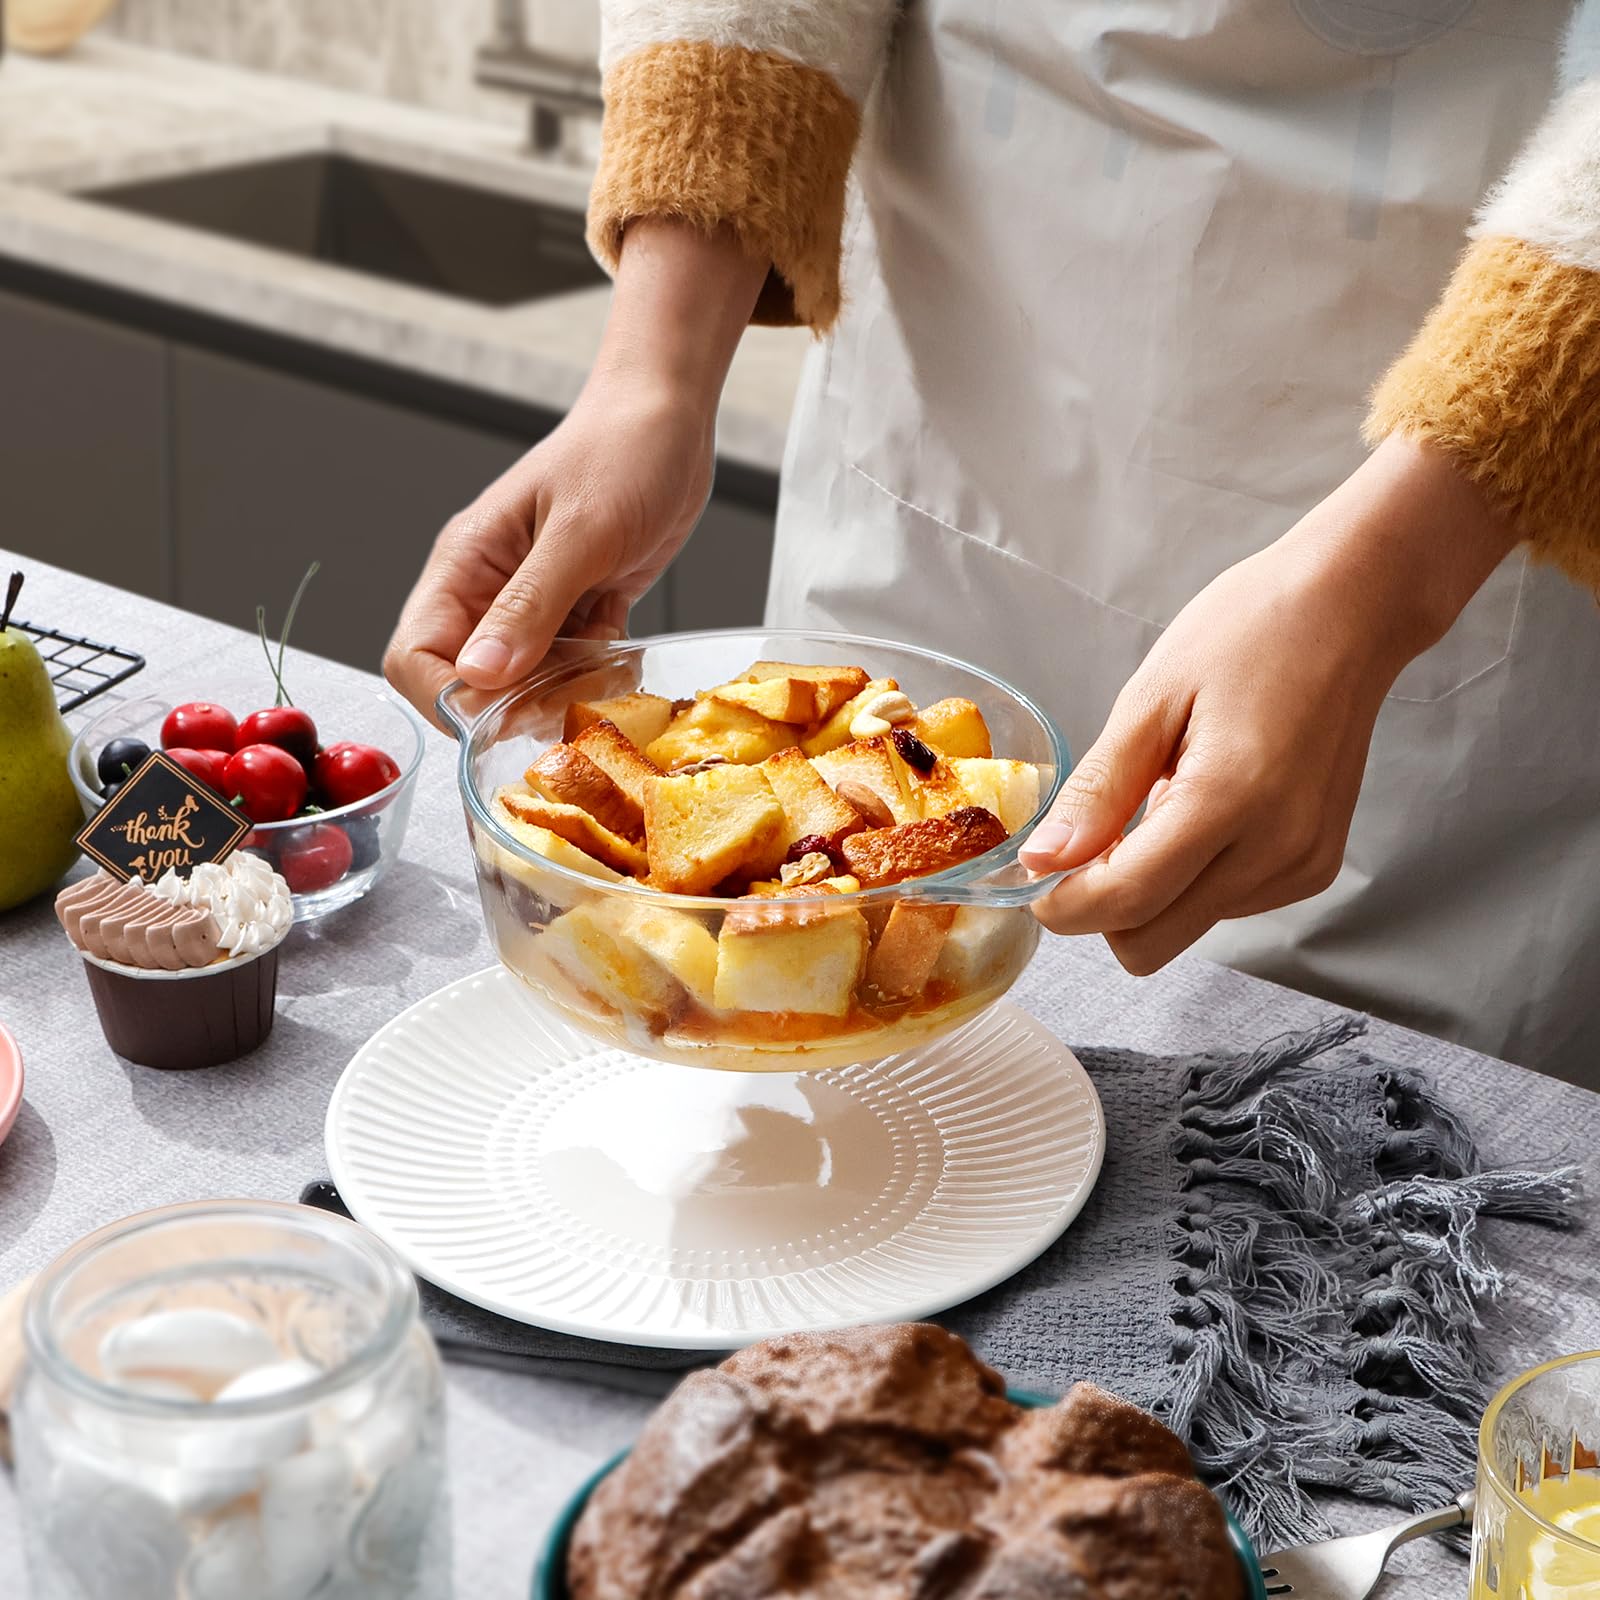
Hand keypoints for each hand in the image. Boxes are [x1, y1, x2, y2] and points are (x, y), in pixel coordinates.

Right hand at [384, 220, 766, 724]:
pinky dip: (596, 675)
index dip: (447, 698)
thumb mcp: (579, 533)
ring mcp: (534, 602)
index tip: (499, 715)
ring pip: (524, 682)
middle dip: (514, 703)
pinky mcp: (578, 608)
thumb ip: (528, 607)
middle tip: (568, 696)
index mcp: (465, 563)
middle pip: (468, 680)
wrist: (669, 419)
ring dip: (562, 693)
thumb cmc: (621, 451)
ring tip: (604, 673)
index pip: (415, 656)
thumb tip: (477, 675)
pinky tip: (623, 658)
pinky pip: (572, 667)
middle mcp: (489, 589)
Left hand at [1017, 436, 1517, 972]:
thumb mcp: (1150, 699)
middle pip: (1152, 941)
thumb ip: (1098, 791)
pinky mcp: (1315, 867)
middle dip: (1102, 907)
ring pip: (1183, 926)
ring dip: (1151, 886)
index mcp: (1228, 800)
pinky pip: (1224, 905)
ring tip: (1165, 797)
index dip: (1062, 905)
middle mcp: (1274, 849)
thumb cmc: (1249, 633)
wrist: (1350, 610)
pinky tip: (1203, 808)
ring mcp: (1301, 864)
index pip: (1125, 902)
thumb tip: (1042, 860)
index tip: (1031, 877)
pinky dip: (1193, 874)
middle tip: (1091, 837)